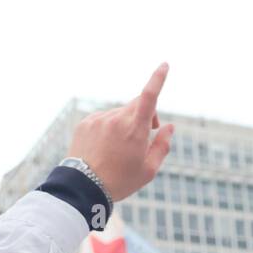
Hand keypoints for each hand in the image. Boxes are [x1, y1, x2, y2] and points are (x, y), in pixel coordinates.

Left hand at [67, 64, 175, 201]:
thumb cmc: (120, 181)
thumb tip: (169, 126)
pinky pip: (103, 119)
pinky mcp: (86, 123)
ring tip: (119, 149)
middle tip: (148, 132)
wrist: (83, 187)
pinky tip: (105, 148)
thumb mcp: (148, 170)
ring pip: (120, 113)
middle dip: (146, 113)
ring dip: (125, 124)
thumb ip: (162, 145)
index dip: (158, 78)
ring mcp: (99, 119)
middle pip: (137, 104)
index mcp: (135, 129)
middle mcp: (116, 119)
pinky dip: (109, 128)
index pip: (149, 96)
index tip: (164, 65)